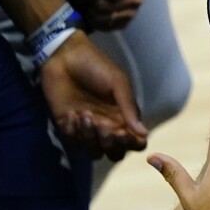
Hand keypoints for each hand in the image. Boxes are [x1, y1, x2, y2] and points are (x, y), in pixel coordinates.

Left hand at [41, 30, 147, 159]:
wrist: (64, 56)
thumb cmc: (96, 65)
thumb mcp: (117, 81)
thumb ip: (129, 107)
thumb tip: (145, 134)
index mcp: (123, 115)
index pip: (134, 142)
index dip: (132, 144)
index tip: (123, 133)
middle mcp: (108, 126)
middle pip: (115, 153)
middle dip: (110, 143)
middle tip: (103, 124)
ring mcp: (87, 129)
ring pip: (94, 152)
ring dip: (89, 137)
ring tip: (84, 114)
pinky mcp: (68, 128)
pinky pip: (73, 143)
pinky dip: (72, 131)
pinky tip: (71, 113)